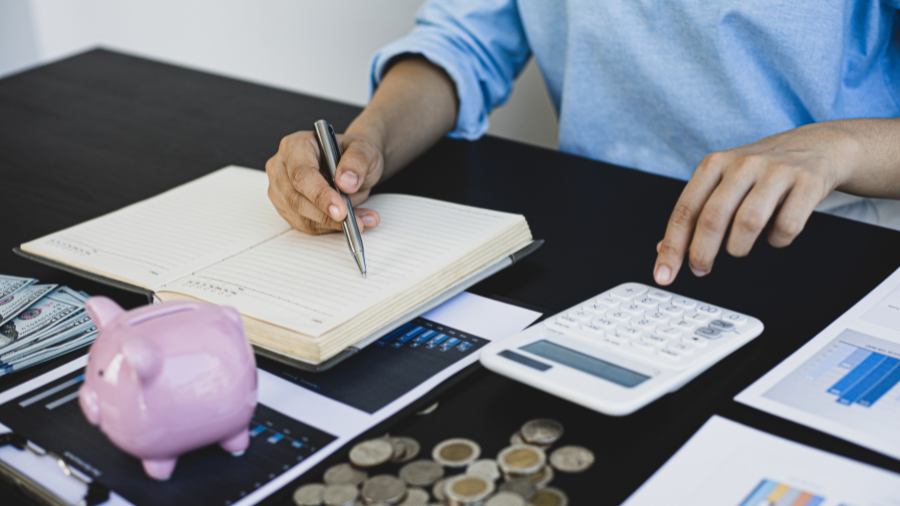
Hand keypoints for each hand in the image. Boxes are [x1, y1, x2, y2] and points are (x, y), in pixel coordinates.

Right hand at [265, 131, 382, 233]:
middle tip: (354, 221)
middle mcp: (283, 166)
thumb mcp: (364, 149)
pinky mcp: (287, 208)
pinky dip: (330, 228)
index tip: (341, 210)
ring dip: (332, 224)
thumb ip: (357, 161)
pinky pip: (306, 225)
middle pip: (295, 198)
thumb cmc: (352, 154)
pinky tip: (351, 222)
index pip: (301, 173)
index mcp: (296, 145)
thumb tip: (346, 182)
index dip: (320, 194)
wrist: (352, 166)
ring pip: (300, 216)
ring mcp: (281, 188)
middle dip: (326, 215)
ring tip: (361, 221)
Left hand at [652, 121, 863, 284]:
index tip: (664, 274)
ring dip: (738, 248)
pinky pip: (787, 225)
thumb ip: (697, 212)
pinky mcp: (808, 182)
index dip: (672, 246)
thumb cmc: (763, 170)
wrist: (819, 144)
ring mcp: (776, 171)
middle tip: (700, 269)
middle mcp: (743, 164)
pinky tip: (775, 235)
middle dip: (701, 252)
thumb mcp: (725, 181)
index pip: (685, 210)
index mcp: (715, 163)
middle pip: (713, 217)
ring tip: (738, 250)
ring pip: (748, 222)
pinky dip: (777, 240)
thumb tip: (665, 249)